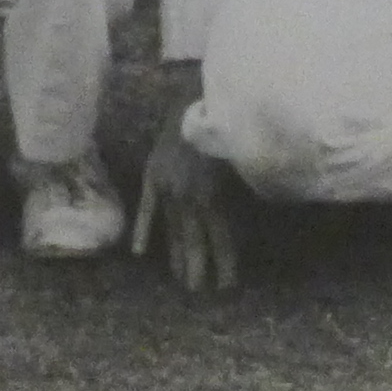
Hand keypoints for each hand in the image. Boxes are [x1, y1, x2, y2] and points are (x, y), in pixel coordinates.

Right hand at [132, 96, 242, 292]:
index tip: (227, 287)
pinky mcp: (151, 178)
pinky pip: (147, 210)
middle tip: (198, 293)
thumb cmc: (227, 129)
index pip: (221, 240)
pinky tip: (140, 252)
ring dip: (176, 257)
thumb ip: (241, 194)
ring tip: (179, 280)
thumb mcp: (239, 164)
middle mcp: (189, 198)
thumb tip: (252, 223)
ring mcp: (167, 190)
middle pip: (194, 241)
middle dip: (198, 268)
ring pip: (172, 231)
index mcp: (214, 196)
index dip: (224, 264)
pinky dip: (143, 230)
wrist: (196, 98)